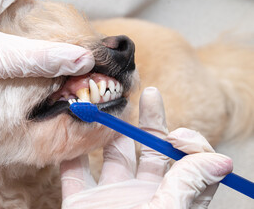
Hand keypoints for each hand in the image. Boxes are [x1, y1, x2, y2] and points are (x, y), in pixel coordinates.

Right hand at [61, 87, 232, 208]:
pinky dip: (71, 152)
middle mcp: (142, 194)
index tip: (177, 135)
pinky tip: (71, 130)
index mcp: (169, 199)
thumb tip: (220, 161)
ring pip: (111, 154)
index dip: (188, 143)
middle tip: (150, 93)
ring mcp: (110, 197)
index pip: (187, 163)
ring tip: (109, 107)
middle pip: (151, 150)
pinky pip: (74, 172)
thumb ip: (187, 189)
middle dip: (151, 121)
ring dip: (109, 131)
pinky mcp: (80, 202)